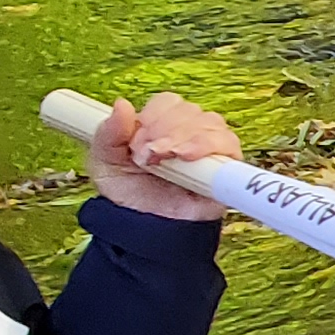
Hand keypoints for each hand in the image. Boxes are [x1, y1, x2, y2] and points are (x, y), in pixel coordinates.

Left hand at [90, 91, 238, 221]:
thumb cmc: (129, 196)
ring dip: (186, 137)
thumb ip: (108, 132)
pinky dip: (209, 146)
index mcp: (162, 126)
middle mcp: (189, 134)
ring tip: (166, 158)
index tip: (136, 142)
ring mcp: (210, 151)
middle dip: (167, 129)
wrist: (144, 230)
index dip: (154, 117)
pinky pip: (229, 146)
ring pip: (211, 124)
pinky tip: (187, 157)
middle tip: (148, 154)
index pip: (168, 103)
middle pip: (191, 111)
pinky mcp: (226, 171)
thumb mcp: (104, 162)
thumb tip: (122, 105)